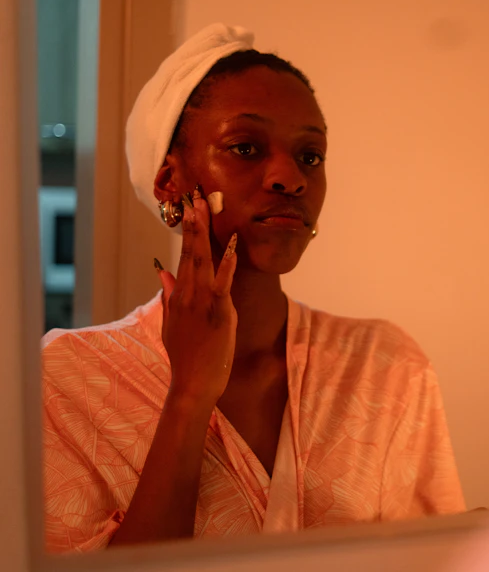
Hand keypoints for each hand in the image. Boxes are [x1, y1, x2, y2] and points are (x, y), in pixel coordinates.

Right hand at [156, 189, 238, 407]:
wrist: (192, 384)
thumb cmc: (186, 357)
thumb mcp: (171, 324)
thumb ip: (169, 297)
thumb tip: (163, 274)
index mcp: (179, 296)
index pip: (183, 257)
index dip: (187, 232)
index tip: (189, 209)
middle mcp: (188, 295)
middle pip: (191, 253)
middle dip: (194, 224)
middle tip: (196, 198)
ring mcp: (202, 303)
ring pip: (203, 262)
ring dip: (205, 235)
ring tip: (205, 211)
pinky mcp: (218, 314)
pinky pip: (223, 285)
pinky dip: (227, 266)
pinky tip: (231, 248)